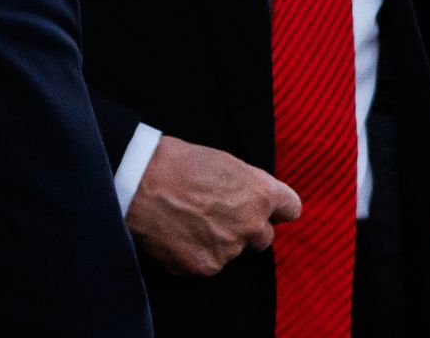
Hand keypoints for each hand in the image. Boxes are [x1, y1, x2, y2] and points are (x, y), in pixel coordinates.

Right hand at [126, 135, 301, 276]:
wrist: (138, 181)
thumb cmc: (177, 162)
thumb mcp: (224, 162)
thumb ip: (247, 186)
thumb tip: (252, 200)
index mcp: (261, 194)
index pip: (291, 209)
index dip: (275, 208)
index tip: (263, 208)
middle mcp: (252, 225)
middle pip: (263, 237)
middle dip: (244, 229)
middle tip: (213, 214)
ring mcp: (229, 250)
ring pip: (231, 252)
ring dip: (215, 242)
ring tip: (185, 219)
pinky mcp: (205, 267)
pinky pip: (205, 265)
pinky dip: (192, 254)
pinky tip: (175, 234)